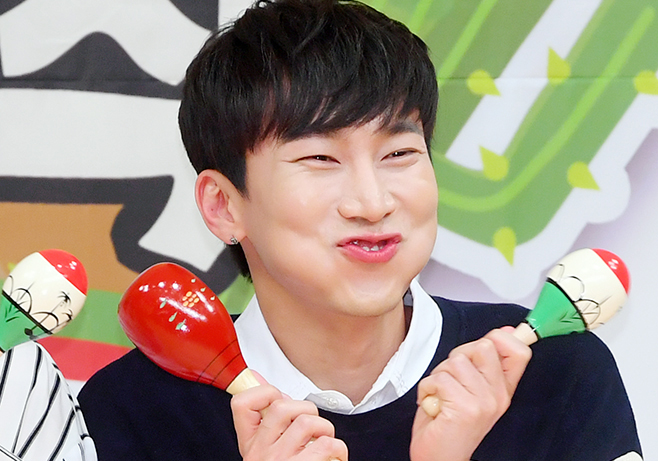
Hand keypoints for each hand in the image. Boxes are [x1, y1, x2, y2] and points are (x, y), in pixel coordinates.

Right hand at [231, 380, 347, 459]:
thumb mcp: (263, 449)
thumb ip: (263, 415)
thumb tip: (256, 377)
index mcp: (250, 445)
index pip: (241, 404)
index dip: (263, 392)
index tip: (276, 399)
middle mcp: (261, 454)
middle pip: (283, 406)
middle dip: (307, 410)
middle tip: (311, 427)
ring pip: (309, 423)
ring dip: (327, 430)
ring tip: (325, 444)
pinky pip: (328, 445)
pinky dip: (339, 450)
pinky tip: (334, 459)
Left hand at [410, 327, 530, 460]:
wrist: (439, 458)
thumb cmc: (448, 423)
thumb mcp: (471, 388)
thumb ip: (483, 362)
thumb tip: (504, 332)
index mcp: (502, 389)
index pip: (519, 351)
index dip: (501, 338)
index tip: (487, 343)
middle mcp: (498, 396)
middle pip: (483, 346)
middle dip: (459, 356)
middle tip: (452, 379)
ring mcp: (484, 403)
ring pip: (456, 361)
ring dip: (439, 376)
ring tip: (441, 395)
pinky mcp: (466, 409)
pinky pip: (439, 378)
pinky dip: (428, 388)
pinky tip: (434, 404)